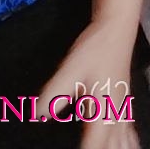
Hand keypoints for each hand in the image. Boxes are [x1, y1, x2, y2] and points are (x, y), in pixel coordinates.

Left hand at [37, 23, 137, 146]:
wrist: (115, 32)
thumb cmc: (94, 50)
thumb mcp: (70, 69)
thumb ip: (55, 93)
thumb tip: (39, 113)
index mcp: (103, 114)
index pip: (95, 148)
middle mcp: (116, 119)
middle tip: (84, 148)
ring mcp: (123, 114)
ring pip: (124, 145)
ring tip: (101, 147)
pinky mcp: (124, 106)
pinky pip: (129, 135)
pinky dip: (125, 144)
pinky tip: (123, 145)